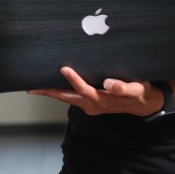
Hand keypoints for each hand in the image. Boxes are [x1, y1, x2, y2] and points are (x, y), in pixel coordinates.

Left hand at [28, 67, 162, 116]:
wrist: (143, 104)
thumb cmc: (139, 93)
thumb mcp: (137, 90)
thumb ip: (124, 88)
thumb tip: (109, 84)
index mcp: (103, 100)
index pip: (84, 90)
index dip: (74, 80)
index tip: (64, 68)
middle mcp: (93, 105)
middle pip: (66, 97)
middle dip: (48, 92)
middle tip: (31, 87)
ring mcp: (89, 105)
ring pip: (66, 98)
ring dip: (50, 93)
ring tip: (33, 87)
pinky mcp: (89, 102)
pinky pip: (70, 97)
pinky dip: (59, 92)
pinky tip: (51, 85)